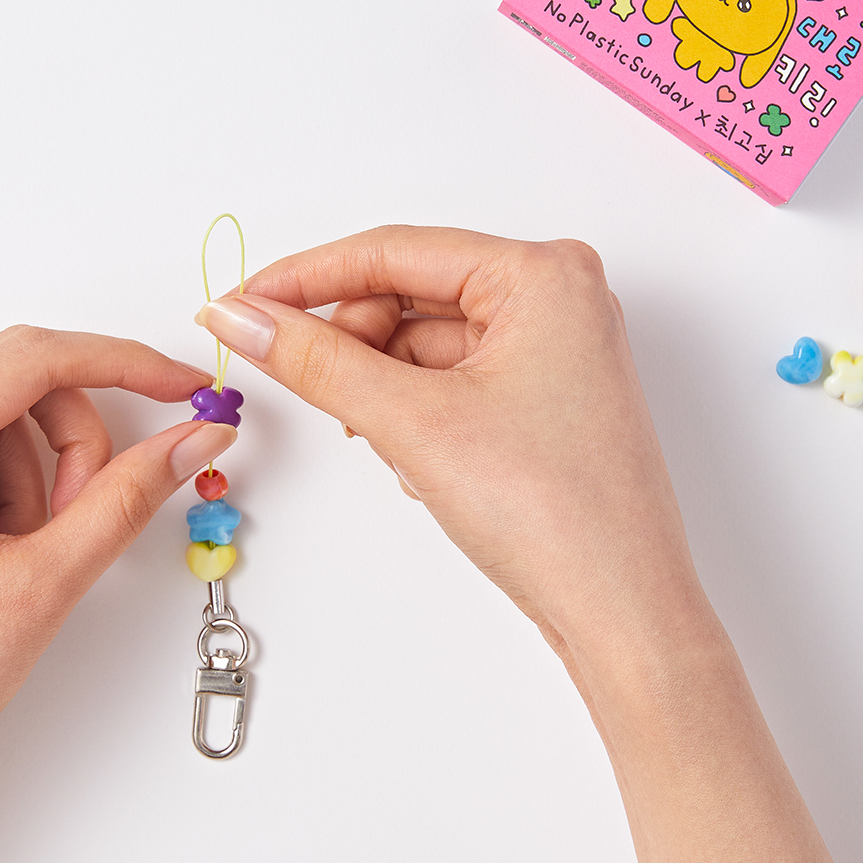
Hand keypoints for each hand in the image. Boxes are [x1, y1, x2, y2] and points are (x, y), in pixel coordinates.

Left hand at [0, 325, 234, 819]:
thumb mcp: (43, 586)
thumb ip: (127, 496)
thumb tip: (193, 434)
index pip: (28, 358)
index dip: (120, 363)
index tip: (180, 386)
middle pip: (4, 378)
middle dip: (66, 438)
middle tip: (79, 517)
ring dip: (25, 472)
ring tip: (16, 559)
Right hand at [195, 226, 702, 652]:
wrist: (623, 612)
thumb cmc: (556, 515)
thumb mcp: (414, 425)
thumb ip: (317, 362)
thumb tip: (241, 319)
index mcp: (544, 273)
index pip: (393, 250)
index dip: (304, 279)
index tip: (238, 304)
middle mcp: (558, 297)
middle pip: (408, 293)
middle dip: (354, 346)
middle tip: (309, 390)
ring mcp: (556, 350)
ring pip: (424, 344)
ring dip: (386, 392)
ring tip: (393, 449)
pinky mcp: (546, 400)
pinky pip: (452, 381)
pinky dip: (417, 417)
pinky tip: (422, 467)